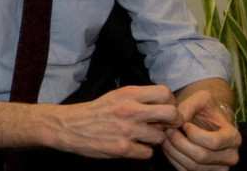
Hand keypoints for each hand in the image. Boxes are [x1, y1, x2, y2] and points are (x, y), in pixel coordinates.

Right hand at [53, 85, 179, 158]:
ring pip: (160, 136)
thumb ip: (141, 97)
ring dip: (157, 138)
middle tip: (169, 125)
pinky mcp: (122, 148)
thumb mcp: (119, 95)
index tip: (168, 108)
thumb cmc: (99, 110)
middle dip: (174, 121)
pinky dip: (145, 151)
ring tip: (147, 136)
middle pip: (170, 113)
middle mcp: (131, 110)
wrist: (72, 126)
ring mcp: (127, 130)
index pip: (165, 94)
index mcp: (131, 94)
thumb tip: (165, 104)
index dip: (171, 102)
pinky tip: (137, 146)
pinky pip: (148, 152)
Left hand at [162, 90, 240, 170]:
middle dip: (180, 143)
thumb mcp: (202, 99)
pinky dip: (174, 159)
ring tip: (167, 137)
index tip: (184, 124)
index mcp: (234, 137)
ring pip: (192, 166)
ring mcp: (218, 168)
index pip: (213, 142)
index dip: (194, 134)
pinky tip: (169, 146)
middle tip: (168, 130)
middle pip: (201, 156)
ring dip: (174, 152)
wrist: (211, 123)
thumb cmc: (208, 110)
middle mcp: (230, 156)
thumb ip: (189, 106)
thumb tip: (177, 121)